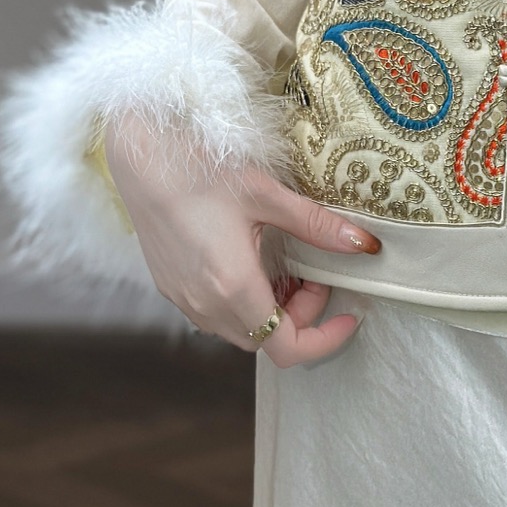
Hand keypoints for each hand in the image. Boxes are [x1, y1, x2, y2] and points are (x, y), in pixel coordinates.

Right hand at [103, 112, 377, 366]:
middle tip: (314, 276)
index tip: (347, 315)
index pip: (287, 348)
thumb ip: (317, 226)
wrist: (141, 158)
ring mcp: (183, 299)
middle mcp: (205, 305)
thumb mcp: (268, 196)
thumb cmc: (201, 171)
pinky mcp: (171, 287)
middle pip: (265, 340)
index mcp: (233, 288)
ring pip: (239, 330)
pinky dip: (243, 303)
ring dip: (270, 312)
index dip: (324, 339)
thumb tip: (365, 245)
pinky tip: (251, 264)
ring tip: (286, 269)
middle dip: (300, 318)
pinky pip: (215, 314)